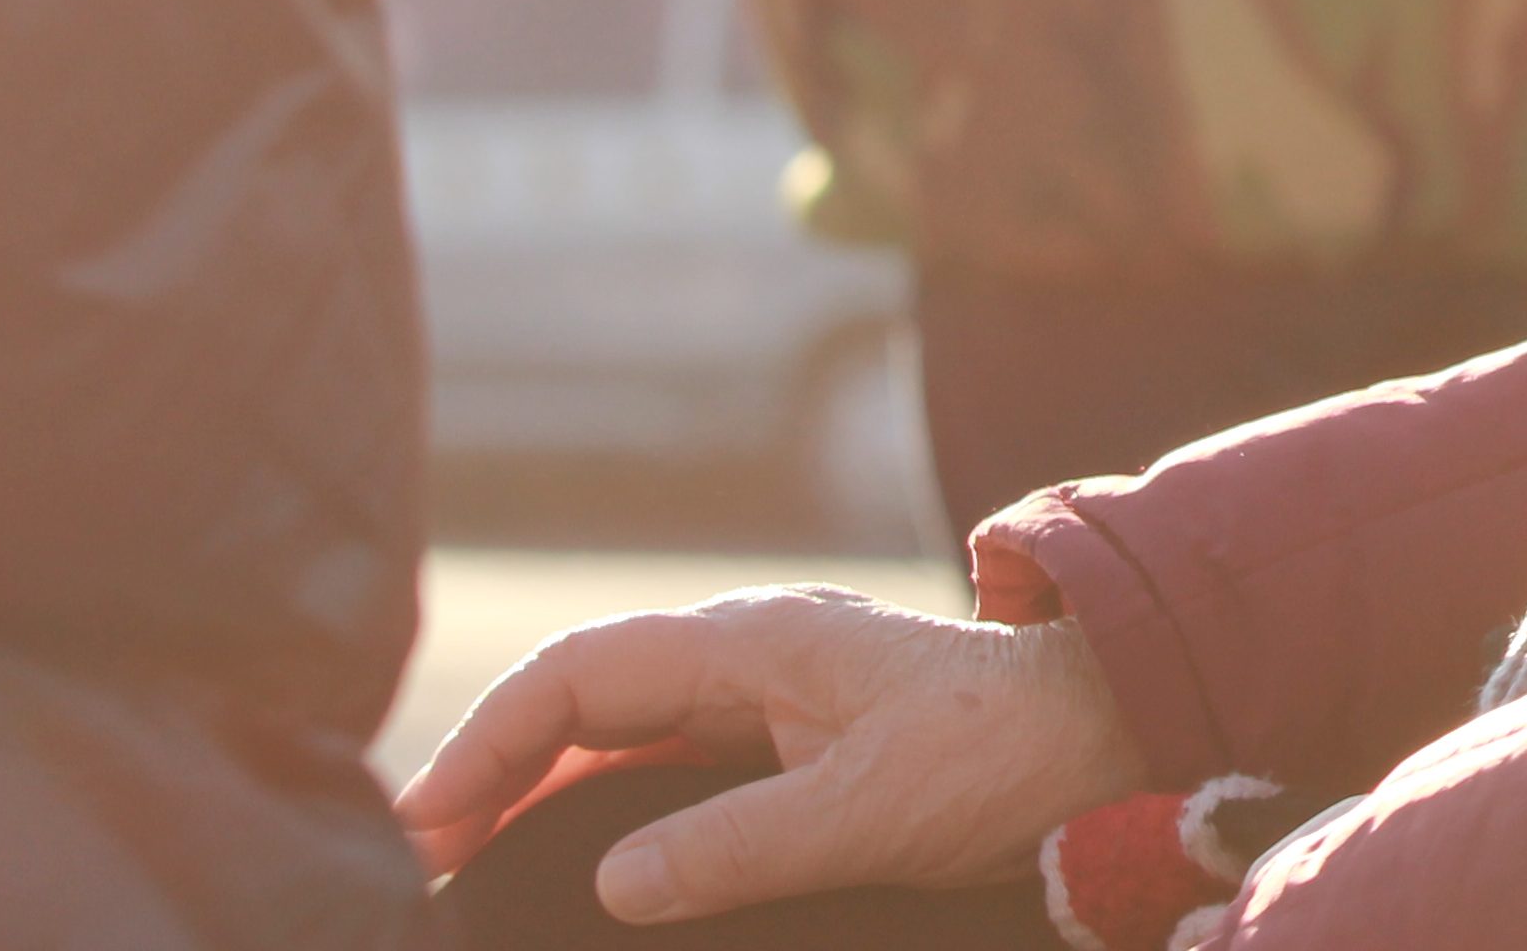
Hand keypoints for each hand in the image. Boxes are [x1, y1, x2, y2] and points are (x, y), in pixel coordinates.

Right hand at [395, 583, 1145, 922]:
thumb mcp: (871, 807)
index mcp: (754, 643)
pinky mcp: (793, 744)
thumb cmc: (1002, 753)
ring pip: (620, 734)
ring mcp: (770, 698)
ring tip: (469, 868)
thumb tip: (614, 883)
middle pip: (584, 699)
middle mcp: (749, 658)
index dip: (491, 740)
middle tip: (421, 863)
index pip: (581, 673)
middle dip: (495, 770)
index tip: (424, 819)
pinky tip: (577, 865)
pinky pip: (668, 766)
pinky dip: (603, 807)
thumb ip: (741, 844)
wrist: (1105, 736)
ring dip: (541, 793)